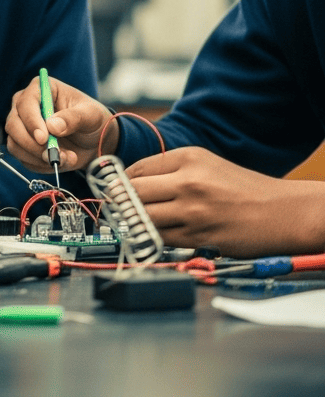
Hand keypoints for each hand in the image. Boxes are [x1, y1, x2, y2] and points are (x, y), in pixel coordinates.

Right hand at [5, 76, 113, 171]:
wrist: (95, 140)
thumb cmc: (92, 119)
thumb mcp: (90, 114)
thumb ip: (73, 118)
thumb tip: (52, 126)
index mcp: (40, 90)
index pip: (25, 103)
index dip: (31, 121)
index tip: (44, 138)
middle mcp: (25, 107)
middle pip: (13, 125)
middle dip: (31, 144)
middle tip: (53, 154)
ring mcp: (22, 127)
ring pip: (14, 144)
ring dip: (38, 157)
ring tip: (65, 158)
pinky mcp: (24, 146)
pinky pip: (23, 159)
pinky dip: (41, 165)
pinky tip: (60, 162)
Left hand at [127, 147, 324, 256]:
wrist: (281, 212)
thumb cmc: (242, 188)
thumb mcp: (205, 163)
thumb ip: (169, 169)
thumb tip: (130, 181)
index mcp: (188, 159)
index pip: (136, 169)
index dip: (120, 182)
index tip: (114, 189)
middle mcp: (188, 182)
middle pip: (133, 192)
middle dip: (121, 201)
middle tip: (116, 207)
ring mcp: (193, 211)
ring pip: (143, 217)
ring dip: (134, 221)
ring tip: (132, 221)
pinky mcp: (199, 237)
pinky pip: (161, 237)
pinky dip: (154, 236)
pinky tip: (156, 232)